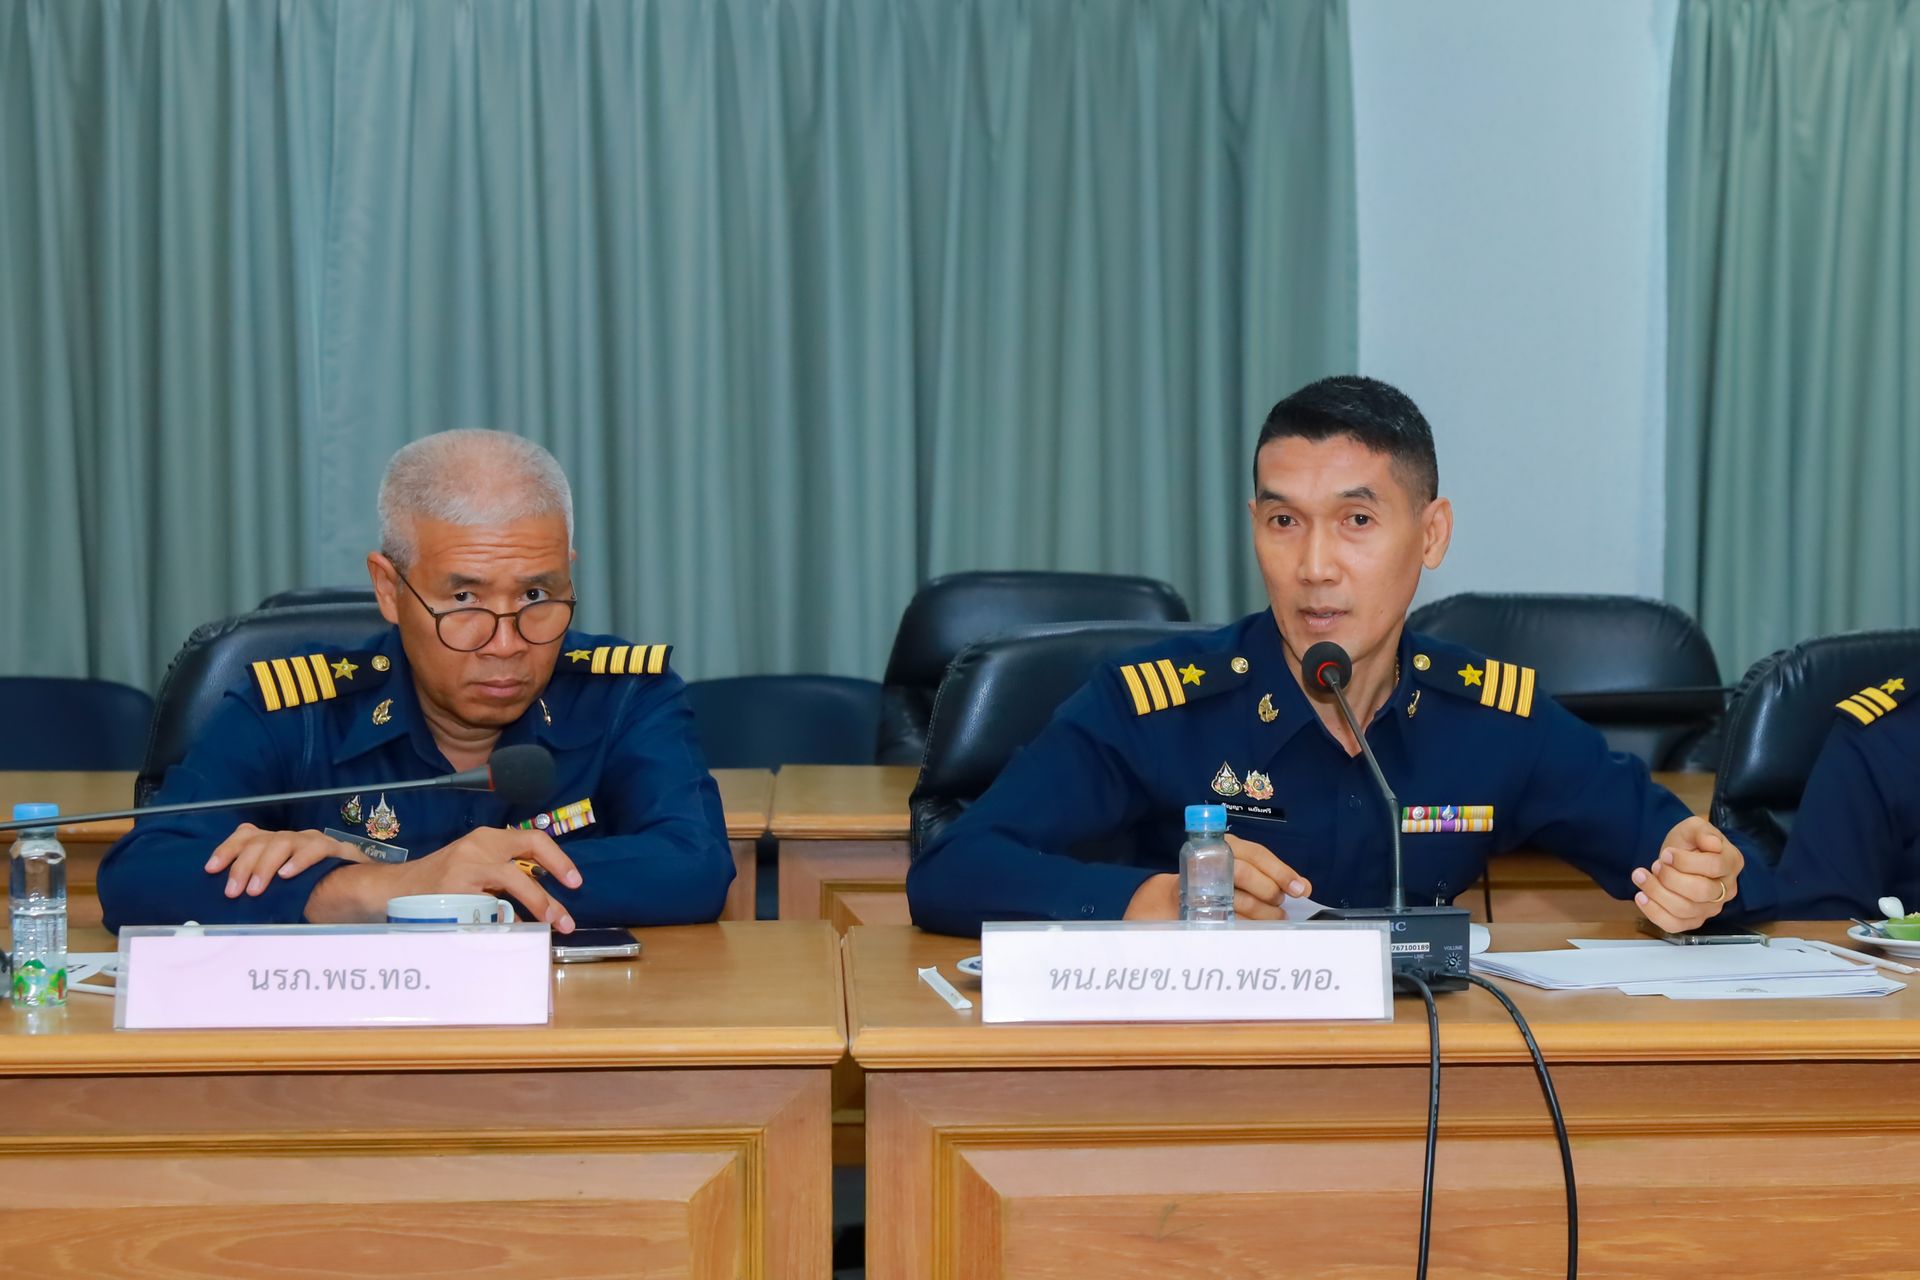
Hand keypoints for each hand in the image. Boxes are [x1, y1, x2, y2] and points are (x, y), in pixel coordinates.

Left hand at [205, 824, 368, 897]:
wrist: (369, 892)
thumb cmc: (323, 898)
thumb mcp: (286, 895)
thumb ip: (265, 895)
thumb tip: (232, 912)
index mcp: (278, 847)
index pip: (247, 836)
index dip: (227, 849)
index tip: (211, 870)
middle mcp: (294, 839)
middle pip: (260, 840)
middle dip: (242, 864)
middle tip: (234, 892)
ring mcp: (315, 842)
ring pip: (283, 841)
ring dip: (264, 865)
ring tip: (255, 890)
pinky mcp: (339, 850)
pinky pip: (316, 849)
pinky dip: (299, 860)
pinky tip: (288, 875)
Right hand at [389, 827, 585, 932]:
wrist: (393, 888)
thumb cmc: (441, 880)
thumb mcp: (474, 864)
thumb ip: (505, 871)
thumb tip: (546, 898)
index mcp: (487, 839)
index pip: (534, 838)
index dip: (559, 859)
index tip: (575, 881)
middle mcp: (478, 847)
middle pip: (528, 860)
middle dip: (553, 891)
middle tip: (566, 918)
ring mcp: (466, 867)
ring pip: (515, 881)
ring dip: (538, 904)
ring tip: (549, 925)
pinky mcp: (453, 890)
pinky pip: (490, 908)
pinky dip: (506, 922)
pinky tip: (513, 934)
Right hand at [1123, 835, 1312, 920]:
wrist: (1177, 896)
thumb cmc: (1221, 881)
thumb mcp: (1247, 870)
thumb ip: (1273, 876)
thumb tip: (1304, 887)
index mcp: (1227, 845)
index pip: (1257, 854)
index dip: (1280, 872)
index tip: (1300, 889)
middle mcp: (1212, 858)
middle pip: (1243, 873)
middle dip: (1268, 891)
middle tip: (1280, 903)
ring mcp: (1201, 882)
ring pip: (1237, 899)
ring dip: (1263, 913)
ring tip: (1276, 917)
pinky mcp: (1196, 904)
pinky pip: (1228, 918)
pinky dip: (1248, 925)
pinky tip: (1257, 927)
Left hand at [1631, 816, 1743, 932]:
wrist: (1678, 856)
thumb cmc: (1690, 842)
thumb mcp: (1694, 827)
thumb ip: (1702, 831)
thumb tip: (1711, 844)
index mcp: (1731, 863)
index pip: (1714, 866)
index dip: (1685, 861)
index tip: (1666, 853)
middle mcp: (1727, 889)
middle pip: (1700, 892)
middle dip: (1670, 878)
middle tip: (1656, 865)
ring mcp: (1711, 908)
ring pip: (1685, 910)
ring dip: (1657, 892)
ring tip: (1641, 876)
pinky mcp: (1694, 920)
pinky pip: (1675, 925)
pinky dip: (1654, 912)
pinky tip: (1641, 896)